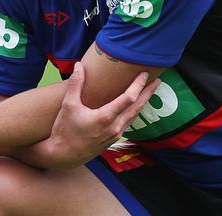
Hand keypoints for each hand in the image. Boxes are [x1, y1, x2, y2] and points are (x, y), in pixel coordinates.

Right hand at [42, 62, 159, 168]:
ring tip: (149, 92)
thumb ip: (75, 84)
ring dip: (143, 103)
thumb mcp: (68, 105)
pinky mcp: (112, 140)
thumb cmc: (64, 131)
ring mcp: (115, 135)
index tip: (144, 74)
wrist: (63, 156)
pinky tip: (134, 107)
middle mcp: (114, 127)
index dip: (138, 85)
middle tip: (158, 81)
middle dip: (148, 93)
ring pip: (134, 116)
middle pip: (137, 107)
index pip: (128, 98)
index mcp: (105, 117)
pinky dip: (134, 112)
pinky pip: (128, 123)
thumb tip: (79, 65)